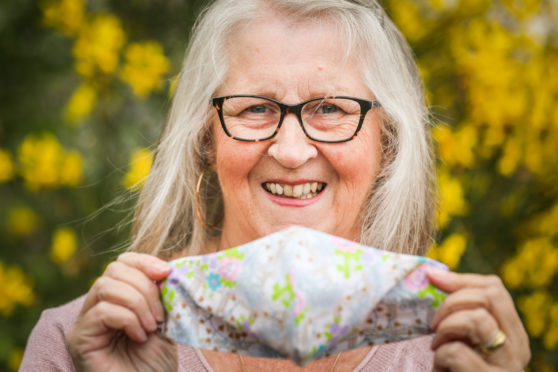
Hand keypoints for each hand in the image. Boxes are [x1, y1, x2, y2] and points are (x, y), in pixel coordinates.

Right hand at [66, 252, 176, 371]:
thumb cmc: (155, 363)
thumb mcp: (165, 321)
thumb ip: (162, 295)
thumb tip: (168, 268)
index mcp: (118, 298)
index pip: (122, 262)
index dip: (144, 261)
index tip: (166, 272)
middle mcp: (96, 306)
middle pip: (114, 270)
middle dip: (144, 285)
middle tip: (160, 313)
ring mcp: (85, 322)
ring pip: (106, 286)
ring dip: (137, 302)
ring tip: (151, 326)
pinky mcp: (79, 338)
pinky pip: (102, 311)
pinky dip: (127, 319)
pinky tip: (139, 336)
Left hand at [427, 268, 529, 371]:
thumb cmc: (455, 370)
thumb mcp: (461, 338)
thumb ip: (459, 312)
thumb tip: (432, 273)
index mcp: (512, 333)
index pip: (495, 288)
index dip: (460, 279)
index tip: (431, 277)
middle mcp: (517, 349)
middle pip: (490, 297)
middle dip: (452, 301)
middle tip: (433, 322)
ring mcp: (506, 368)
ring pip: (479, 319)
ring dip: (447, 327)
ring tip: (436, 345)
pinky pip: (458, 352)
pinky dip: (440, 354)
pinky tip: (439, 366)